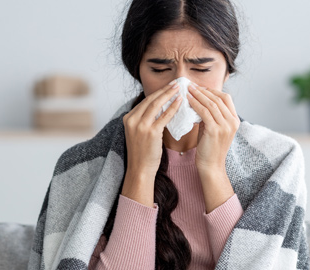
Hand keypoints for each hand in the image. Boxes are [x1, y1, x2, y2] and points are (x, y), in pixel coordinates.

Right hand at [121, 80, 182, 206]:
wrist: (140, 169)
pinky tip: (180, 102)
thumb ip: (146, 120)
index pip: (145, 101)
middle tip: (176, 83)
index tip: (168, 86)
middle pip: (150, 100)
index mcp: (128, 118)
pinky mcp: (150, 132)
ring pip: (156, 105)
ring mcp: (140, 126)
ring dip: (169, 95)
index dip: (158, 93)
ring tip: (179, 88)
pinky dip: (173, 108)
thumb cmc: (142, 153)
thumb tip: (161, 108)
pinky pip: (163, 116)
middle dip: (164, 90)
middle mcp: (132, 119)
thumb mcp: (139, 133)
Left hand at [187, 84, 239, 172]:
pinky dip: (195, 104)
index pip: (226, 98)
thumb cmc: (210, 148)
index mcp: (235, 120)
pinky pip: (204, 112)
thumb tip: (199, 101)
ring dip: (198, 95)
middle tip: (191, 85)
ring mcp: (225, 126)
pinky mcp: (215, 130)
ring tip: (188, 89)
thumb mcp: (213, 128)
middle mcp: (233, 122)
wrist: (211, 166)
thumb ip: (210, 116)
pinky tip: (188, 100)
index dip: (212, 91)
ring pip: (211, 104)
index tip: (199, 87)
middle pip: (219, 98)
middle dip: (204, 90)